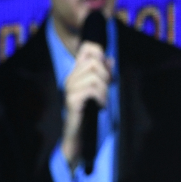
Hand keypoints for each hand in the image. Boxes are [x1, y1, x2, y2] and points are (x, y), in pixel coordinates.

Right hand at [60, 41, 112, 166]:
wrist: (79, 133)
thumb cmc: (90, 111)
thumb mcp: (100, 88)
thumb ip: (104, 73)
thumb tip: (110, 59)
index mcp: (77, 72)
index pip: (87, 48)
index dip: (100, 53)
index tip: (106, 70)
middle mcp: (71, 77)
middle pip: (94, 62)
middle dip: (106, 75)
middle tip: (107, 89)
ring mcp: (69, 88)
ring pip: (95, 76)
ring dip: (105, 89)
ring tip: (103, 99)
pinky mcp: (71, 99)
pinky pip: (92, 90)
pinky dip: (101, 97)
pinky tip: (101, 105)